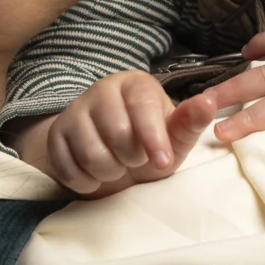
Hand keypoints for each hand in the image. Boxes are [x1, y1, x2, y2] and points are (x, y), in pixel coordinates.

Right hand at [14, 70, 216, 196]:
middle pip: (116, 133)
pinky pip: (68, 167)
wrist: (113, 161)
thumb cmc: (151, 145)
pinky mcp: (55, 135)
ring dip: (109, 172)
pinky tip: (96, 173)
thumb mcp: (175, 138)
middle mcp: (102, 89)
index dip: (153, 138)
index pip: (142, 107)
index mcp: (135, 84)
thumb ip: (190, 122)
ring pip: (91, 152)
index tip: (163, 163)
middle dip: (131, 158)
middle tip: (135, 159)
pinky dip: (86, 180)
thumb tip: (209, 103)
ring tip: (117, 166)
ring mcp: (74, 111)